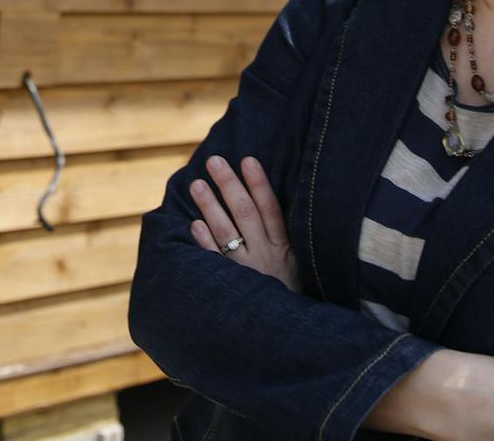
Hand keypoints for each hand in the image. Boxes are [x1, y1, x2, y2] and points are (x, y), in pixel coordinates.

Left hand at [189, 154, 301, 292]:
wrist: (289, 334)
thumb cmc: (292, 294)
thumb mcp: (299, 265)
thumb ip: (282, 238)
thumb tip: (264, 200)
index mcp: (284, 249)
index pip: (271, 210)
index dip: (259, 184)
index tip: (247, 160)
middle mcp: (265, 257)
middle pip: (245, 214)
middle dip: (229, 185)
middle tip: (214, 161)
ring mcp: (247, 272)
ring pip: (226, 233)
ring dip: (210, 207)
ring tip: (196, 185)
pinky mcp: (232, 287)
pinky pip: (215, 262)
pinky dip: (205, 242)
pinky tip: (194, 223)